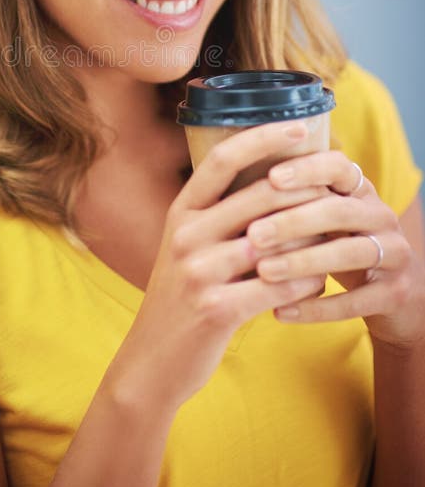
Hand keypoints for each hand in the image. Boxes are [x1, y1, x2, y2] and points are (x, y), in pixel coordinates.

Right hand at [111, 120, 325, 413]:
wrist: (151, 359)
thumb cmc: (180, 297)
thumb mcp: (186, 247)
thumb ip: (218, 216)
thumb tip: (273, 183)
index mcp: (180, 212)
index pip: (221, 159)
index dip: (262, 138)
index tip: (299, 127)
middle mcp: (186, 235)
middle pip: (259, 195)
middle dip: (305, 187)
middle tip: (336, 183)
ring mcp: (199, 271)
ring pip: (277, 242)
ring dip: (313, 239)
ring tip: (335, 235)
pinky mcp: (217, 308)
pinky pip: (279, 287)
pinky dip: (306, 282)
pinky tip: (317, 281)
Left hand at [250, 151, 424, 348]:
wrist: (388, 293)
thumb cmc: (335, 243)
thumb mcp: (320, 216)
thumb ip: (291, 199)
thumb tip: (231, 183)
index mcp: (359, 189)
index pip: (337, 166)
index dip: (307, 169)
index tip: (270, 177)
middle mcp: (381, 215)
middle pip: (340, 211)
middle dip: (293, 221)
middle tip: (253, 234)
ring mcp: (395, 253)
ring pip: (351, 252)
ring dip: (303, 262)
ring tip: (263, 272)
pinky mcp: (396, 292)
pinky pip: (357, 301)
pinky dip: (317, 307)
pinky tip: (281, 312)